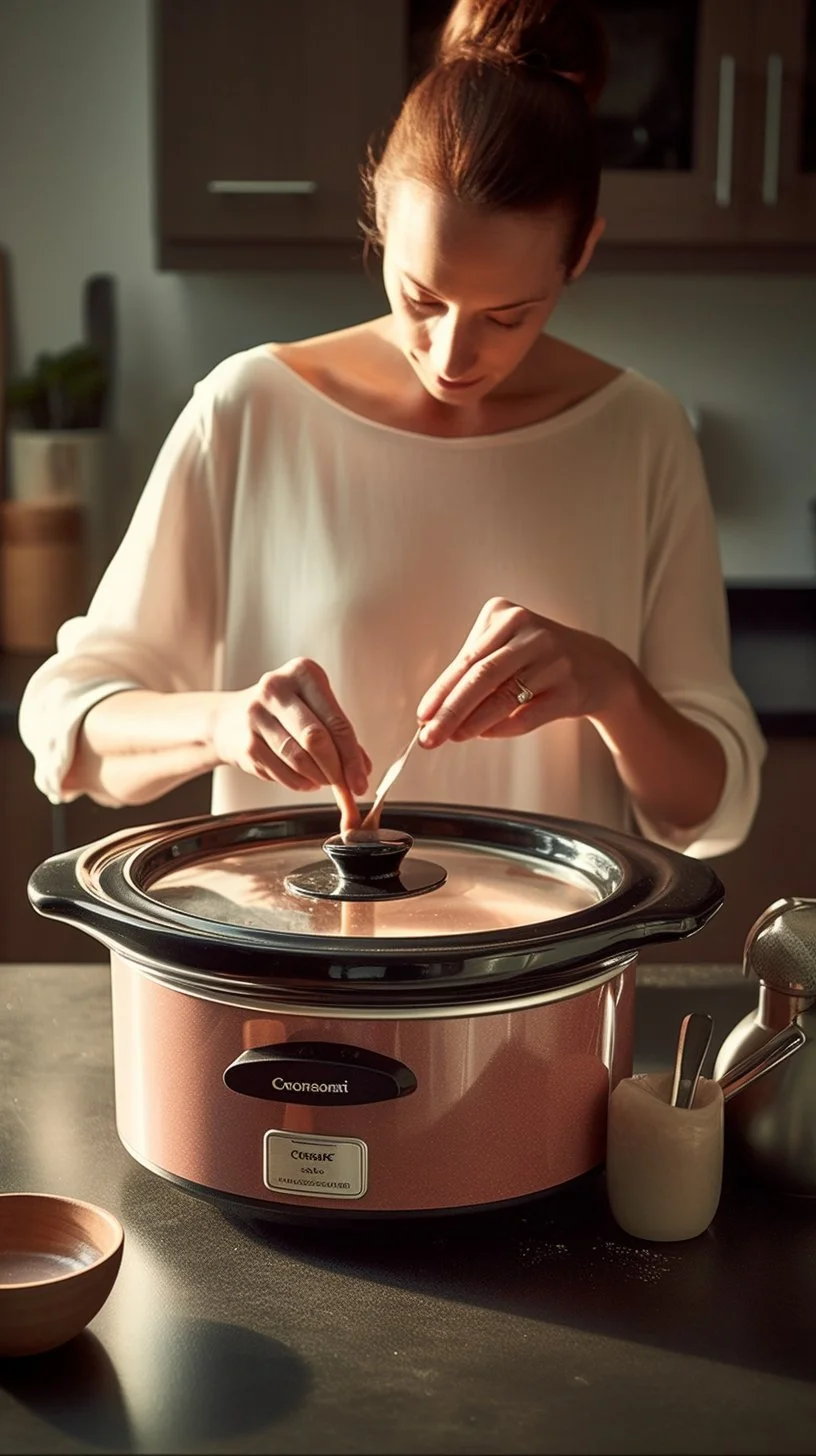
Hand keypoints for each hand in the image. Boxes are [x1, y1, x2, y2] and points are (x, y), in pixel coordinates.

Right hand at [210, 658, 370, 824]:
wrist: (228, 718)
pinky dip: (299, 783)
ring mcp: (256, 715)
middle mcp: (276, 688)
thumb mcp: (313, 708)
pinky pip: (281, 771)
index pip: (336, 720)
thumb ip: (339, 734)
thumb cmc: (281, 712)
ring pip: (298, 757)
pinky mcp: (245, 743)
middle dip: (337, 769)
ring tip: (325, 780)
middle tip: (347, 786)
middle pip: (316, 738)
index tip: (361, 778)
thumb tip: (362, 768)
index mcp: (302, 673)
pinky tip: (306, 781)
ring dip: (318, 777)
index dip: (352, 755)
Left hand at [416, 597, 631, 746]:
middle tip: (429, 735)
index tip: (422, 714)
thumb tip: (437, 711)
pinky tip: (483, 735)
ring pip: (504, 696)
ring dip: (472, 722)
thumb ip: (476, 670)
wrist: (600, 667)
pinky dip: (502, 728)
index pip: (467, 659)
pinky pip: (528, 715)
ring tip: (452, 737)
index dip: (441, 690)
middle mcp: (532, 634)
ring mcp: (554, 660)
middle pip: (481, 676)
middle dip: (450, 710)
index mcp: (508, 616)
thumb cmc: (541, 658)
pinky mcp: (570, 689)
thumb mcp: (508, 647)